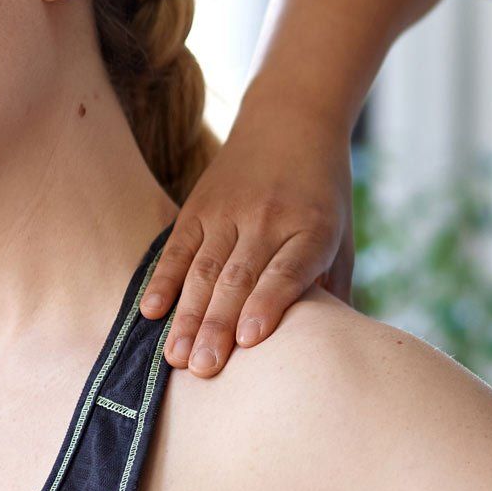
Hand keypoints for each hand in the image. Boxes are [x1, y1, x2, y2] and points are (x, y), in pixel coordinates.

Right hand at [140, 104, 354, 375]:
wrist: (292, 120)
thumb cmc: (323, 195)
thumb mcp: (341, 235)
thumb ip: (333, 286)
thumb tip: (332, 346)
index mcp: (311, 229)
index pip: (287, 271)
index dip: (267, 304)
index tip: (249, 340)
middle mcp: (268, 218)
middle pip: (239, 278)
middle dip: (218, 326)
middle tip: (203, 370)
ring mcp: (229, 211)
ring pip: (204, 269)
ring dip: (187, 315)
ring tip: (176, 358)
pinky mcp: (199, 205)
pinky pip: (178, 247)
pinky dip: (163, 280)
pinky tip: (151, 312)